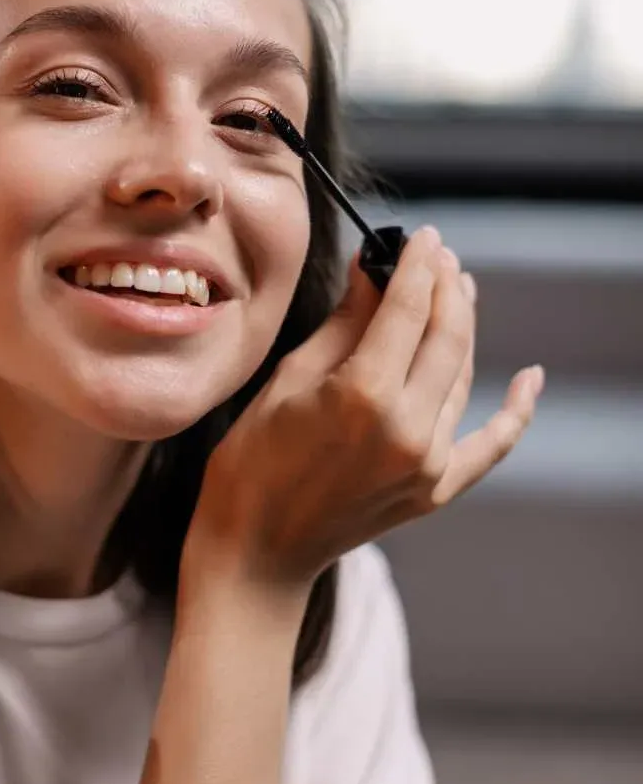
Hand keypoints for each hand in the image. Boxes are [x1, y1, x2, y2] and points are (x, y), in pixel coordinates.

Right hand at [188, 226, 542, 591]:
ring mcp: (428, 464)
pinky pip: (490, 445)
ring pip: (463, 376)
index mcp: (362, 396)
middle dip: (446, 287)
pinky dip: (515, 413)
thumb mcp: (287, 381)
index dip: (417, 265)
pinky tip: (532, 380)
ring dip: (463, 328)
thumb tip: (371, 271)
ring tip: (457, 291)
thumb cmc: (253, 462)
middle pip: (446, 336)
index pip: (407, 309)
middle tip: (438, 255)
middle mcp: (407, 429)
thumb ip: (342, 325)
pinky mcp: (436, 490)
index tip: (422, 236)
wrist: (259, 547)